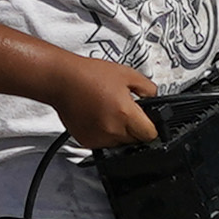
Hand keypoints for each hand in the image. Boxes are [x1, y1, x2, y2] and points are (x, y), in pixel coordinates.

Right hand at [41, 50, 164, 152]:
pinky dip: (105, 135)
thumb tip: (156, 99)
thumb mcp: (127, 74)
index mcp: (125, 114)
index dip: (152, 126)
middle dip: (136, 129)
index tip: (149, 121)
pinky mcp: (86, 141)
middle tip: (126, 111)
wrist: (62, 80)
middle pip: (136, 141)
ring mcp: (98, 138)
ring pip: (120, 144)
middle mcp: (112, 130)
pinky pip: (104, 144)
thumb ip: (148, 89)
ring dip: (120, 133)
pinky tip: (99, 118)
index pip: (150, 134)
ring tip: (110, 112)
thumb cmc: (89, 75)